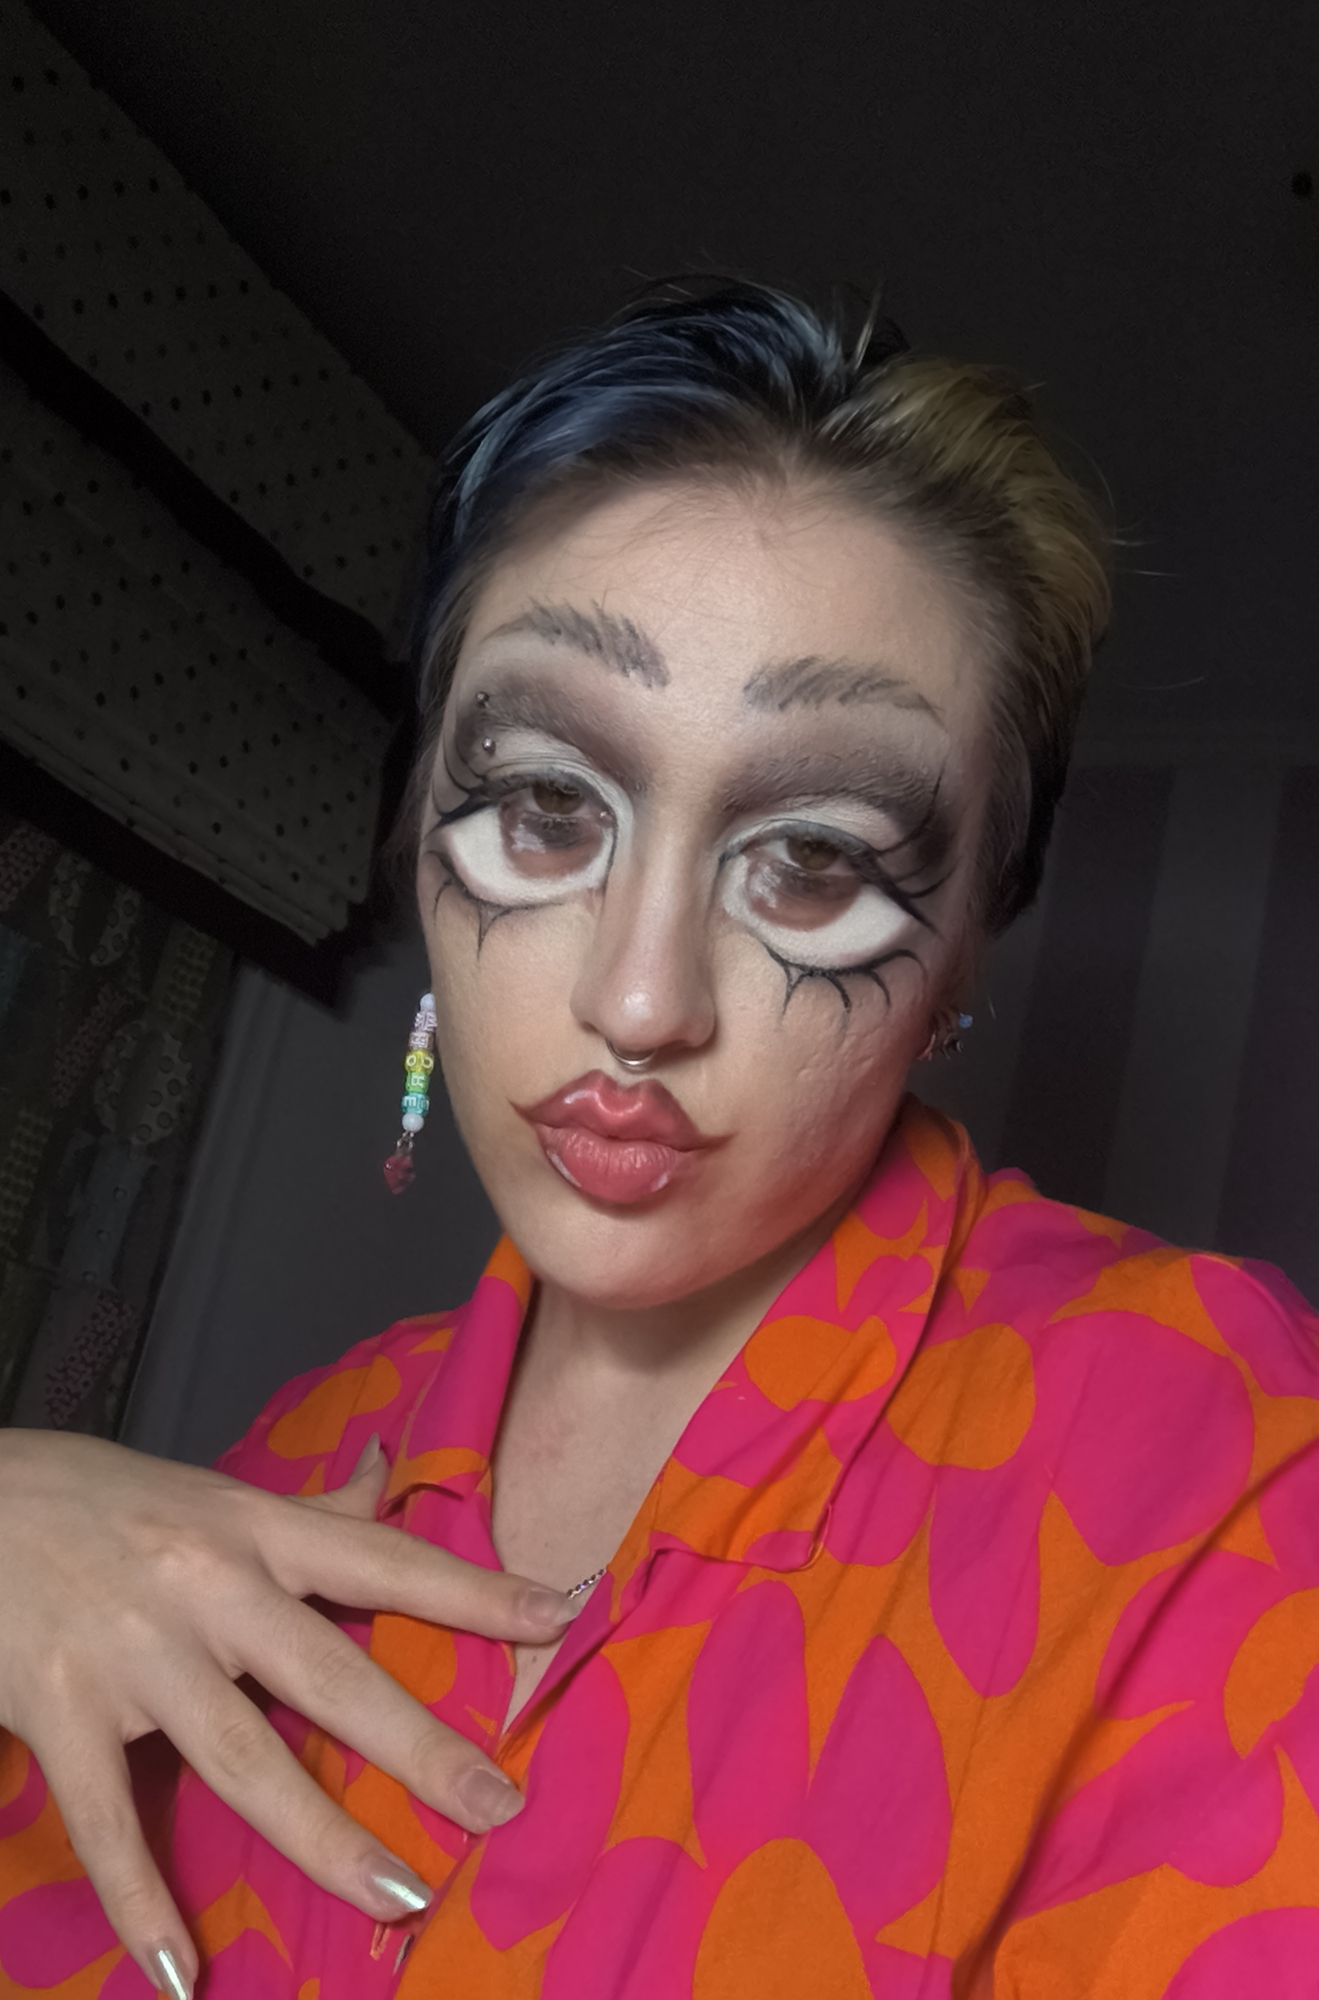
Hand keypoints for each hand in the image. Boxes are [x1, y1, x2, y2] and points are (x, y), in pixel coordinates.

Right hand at [0, 1428, 576, 1997]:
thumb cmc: (105, 1498)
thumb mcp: (217, 1491)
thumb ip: (309, 1508)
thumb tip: (389, 1475)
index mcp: (255, 1529)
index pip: (386, 1560)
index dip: (476, 1591)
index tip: (565, 1611)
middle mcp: (210, 1587)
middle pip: (331, 1674)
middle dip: (419, 1744)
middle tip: (498, 1805)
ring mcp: (136, 1652)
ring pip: (243, 1757)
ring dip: (322, 1837)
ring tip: (400, 1897)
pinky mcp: (60, 1709)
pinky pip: (106, 1819)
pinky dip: (143, 1899)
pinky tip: (183, 1973)